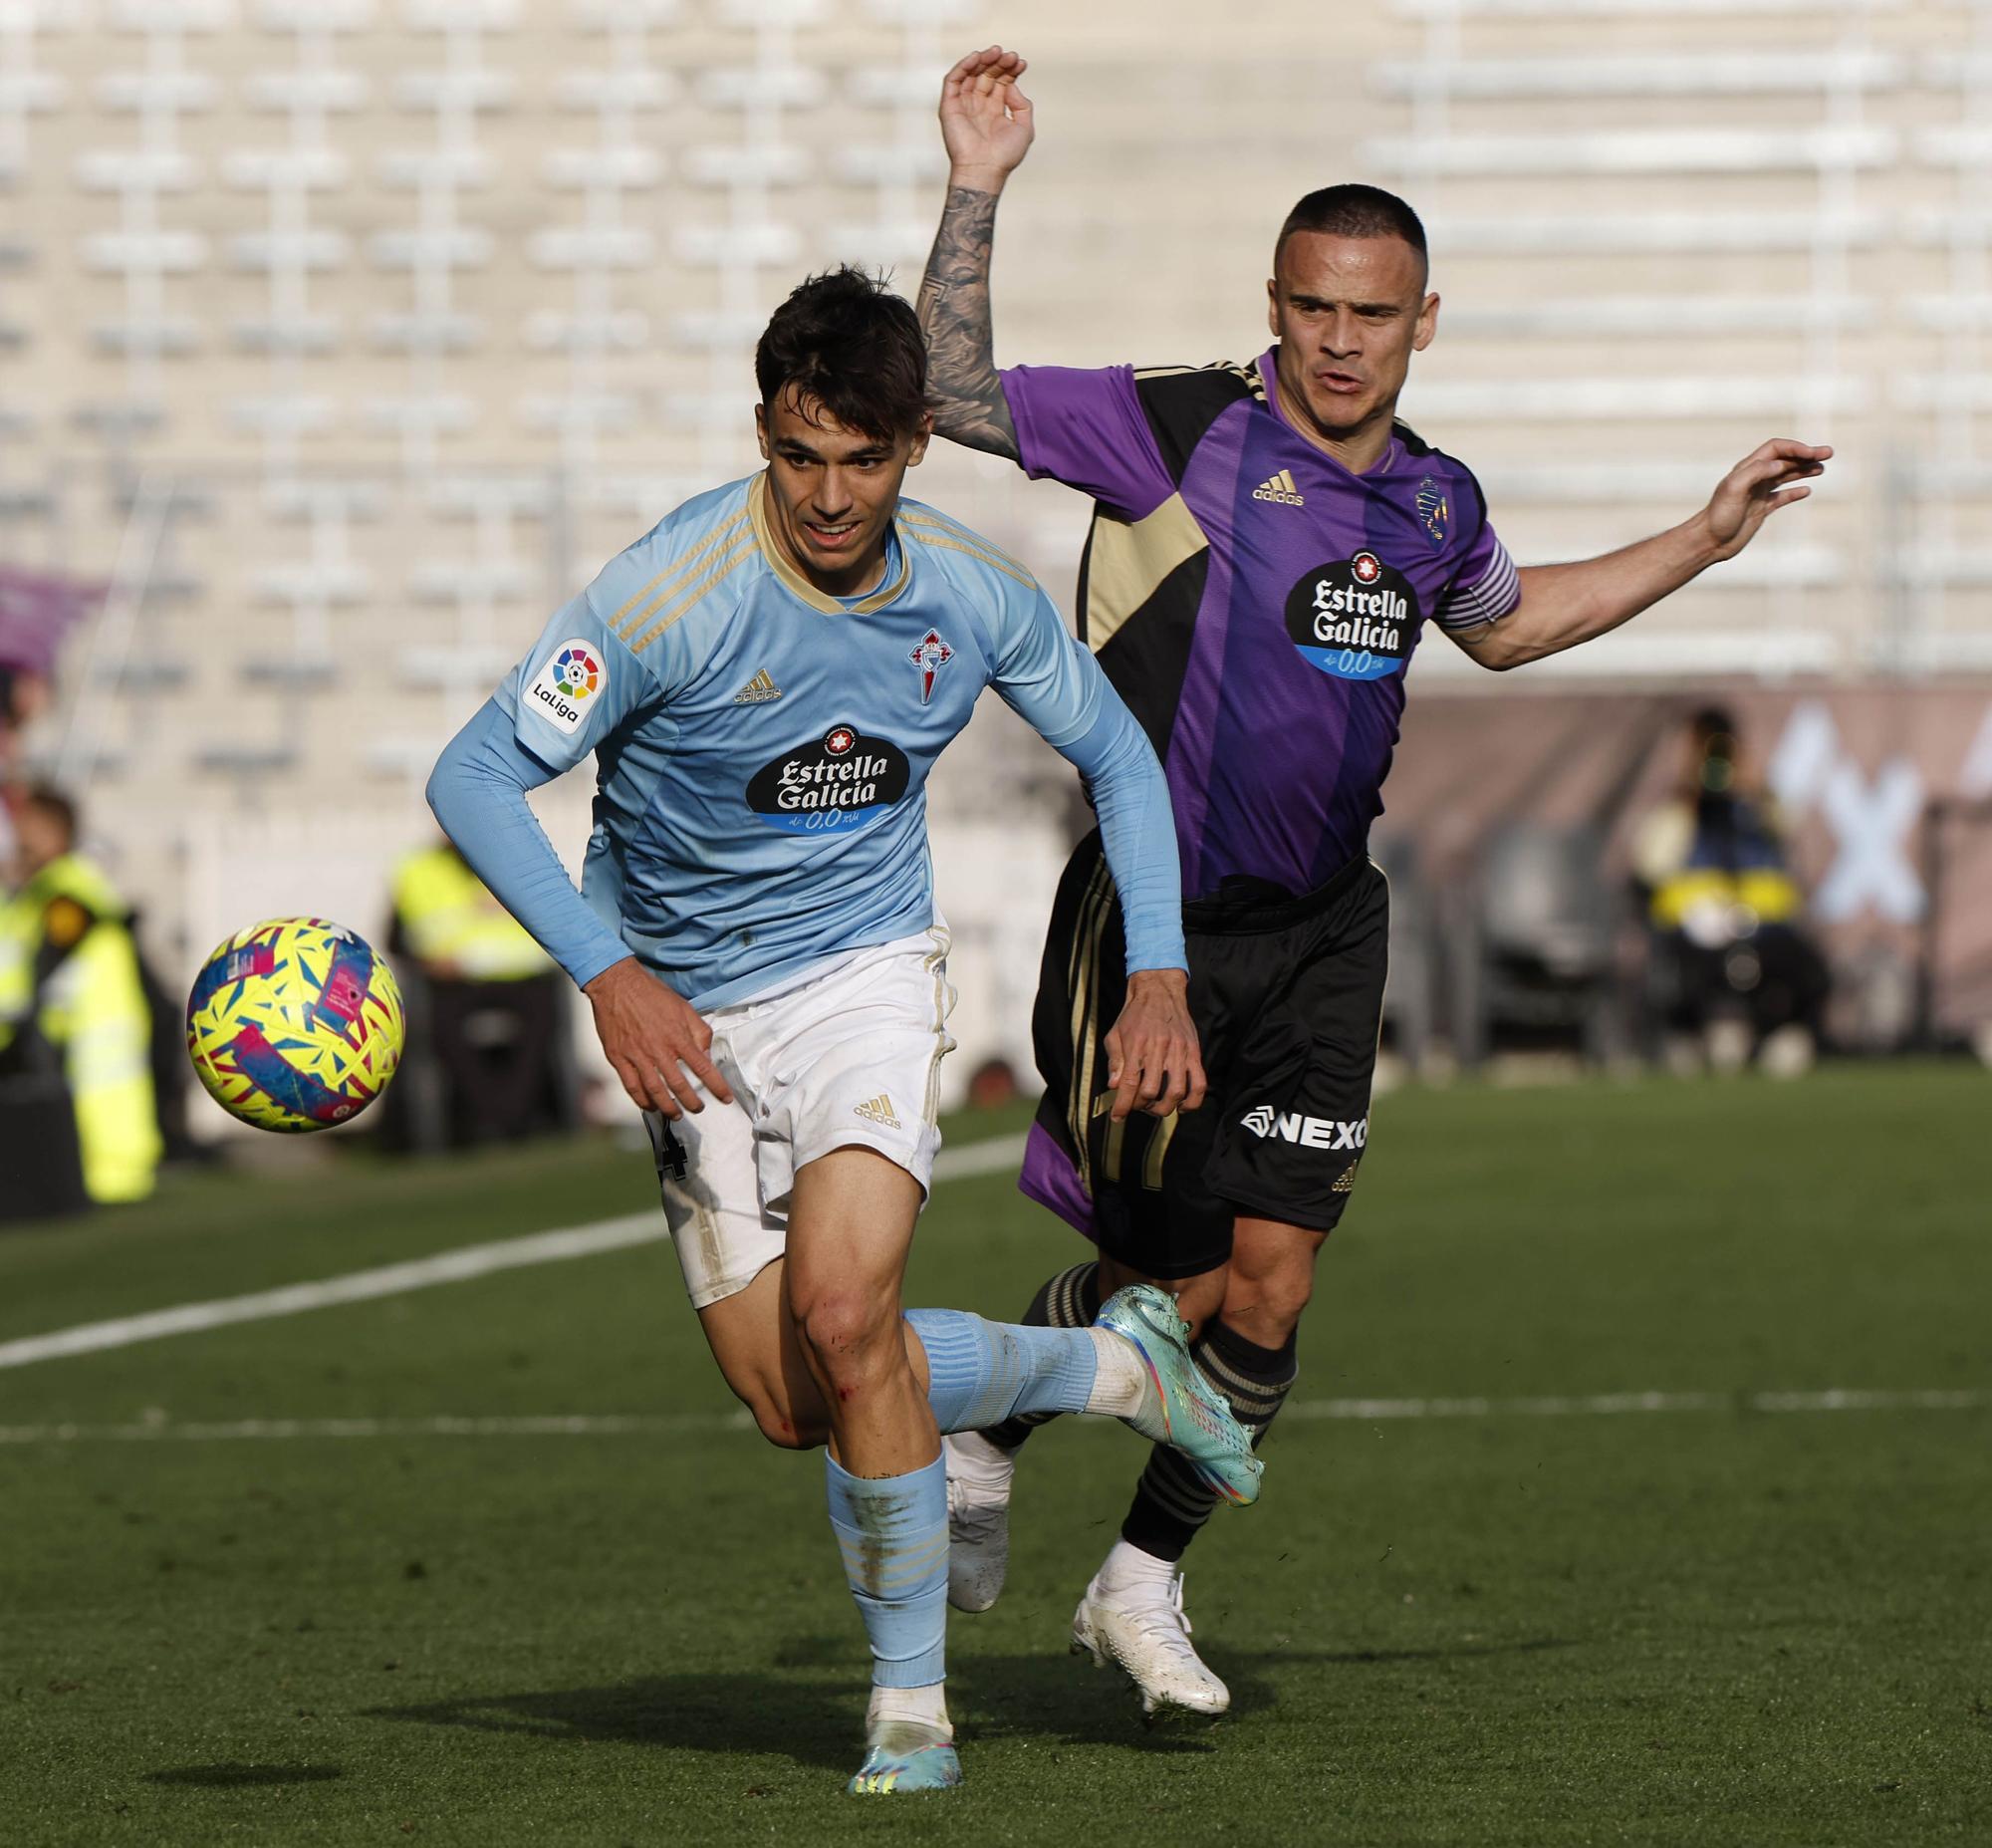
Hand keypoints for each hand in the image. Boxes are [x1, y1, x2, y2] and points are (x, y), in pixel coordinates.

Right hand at [583, 956, 734, 1119]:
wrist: (617, 985)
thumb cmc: (653, 995)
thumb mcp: (684, 1008)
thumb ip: (699, 1032)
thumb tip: (707, 1056)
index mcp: (677, 1037)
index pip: (702, 1068)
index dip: (716, 1086)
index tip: (726, 1098)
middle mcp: (658, 1050)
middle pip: (679, 1085)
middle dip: (692, 1102)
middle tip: (698, 1109)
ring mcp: (637, 1056)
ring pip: (655, 1091)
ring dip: (668, 1107)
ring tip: (676, 1115)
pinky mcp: (619, 1058)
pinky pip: (631, 1086)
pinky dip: (642, 1100)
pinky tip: (650, 1106)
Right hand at [939, 45, 1033, 188]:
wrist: (984, 171)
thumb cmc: (1005, 156)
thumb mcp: (1024, 128)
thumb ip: (1022, 105)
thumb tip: (1010, 86)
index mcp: (995, 110)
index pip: (1001, 81)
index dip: (1011, 70)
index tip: (1021, 63)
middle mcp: (978, 105)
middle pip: (987, 74)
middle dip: (999, 62)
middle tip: (1010, 55)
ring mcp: (963, 105)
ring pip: (970, 73)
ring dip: (983, 60)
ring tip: (997, 52)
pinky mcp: (949, 106)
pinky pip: (953, 80)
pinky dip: (963, 66)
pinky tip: (976, 58)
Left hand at [1102, 968, 1206, 1120]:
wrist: (1159, 991)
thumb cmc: (1134, 1015)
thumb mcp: (1115, 1034)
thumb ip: (1114, 1060)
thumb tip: (1114, 1086)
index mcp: (1136, 1045)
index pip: (1129, 1082)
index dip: (1123, 1105)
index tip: (1117, 1117)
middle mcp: (1158, 1049)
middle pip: (1151, 1091)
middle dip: (1141, 1106)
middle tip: (1138, 1106)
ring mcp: (1179, 1051)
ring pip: (1175, 1091)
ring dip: (1165, 1108)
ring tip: (1157, 1107)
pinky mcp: (1194, 1052)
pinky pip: (1199, 1083)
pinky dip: (1193, 1101)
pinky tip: (1182, 1107)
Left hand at [1699, 438, 1832, 561]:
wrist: (1709, 542)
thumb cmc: (1718, 516)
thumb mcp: (1733, 490)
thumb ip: (1755, 472)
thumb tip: (1779, 464)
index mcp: (1747, 469)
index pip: (1776, 448)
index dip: (1795, 447)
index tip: (1813, 453)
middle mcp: (1754, 478)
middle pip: (1785, 460)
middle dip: (1806, 455)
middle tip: (1829, 453)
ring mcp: (1759, 493)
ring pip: (1786, 476)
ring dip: (1804, 470)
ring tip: (1822, 468)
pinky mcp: (1761, 510)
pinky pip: (1782, 497)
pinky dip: (1795, 492)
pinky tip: (1807, 491)